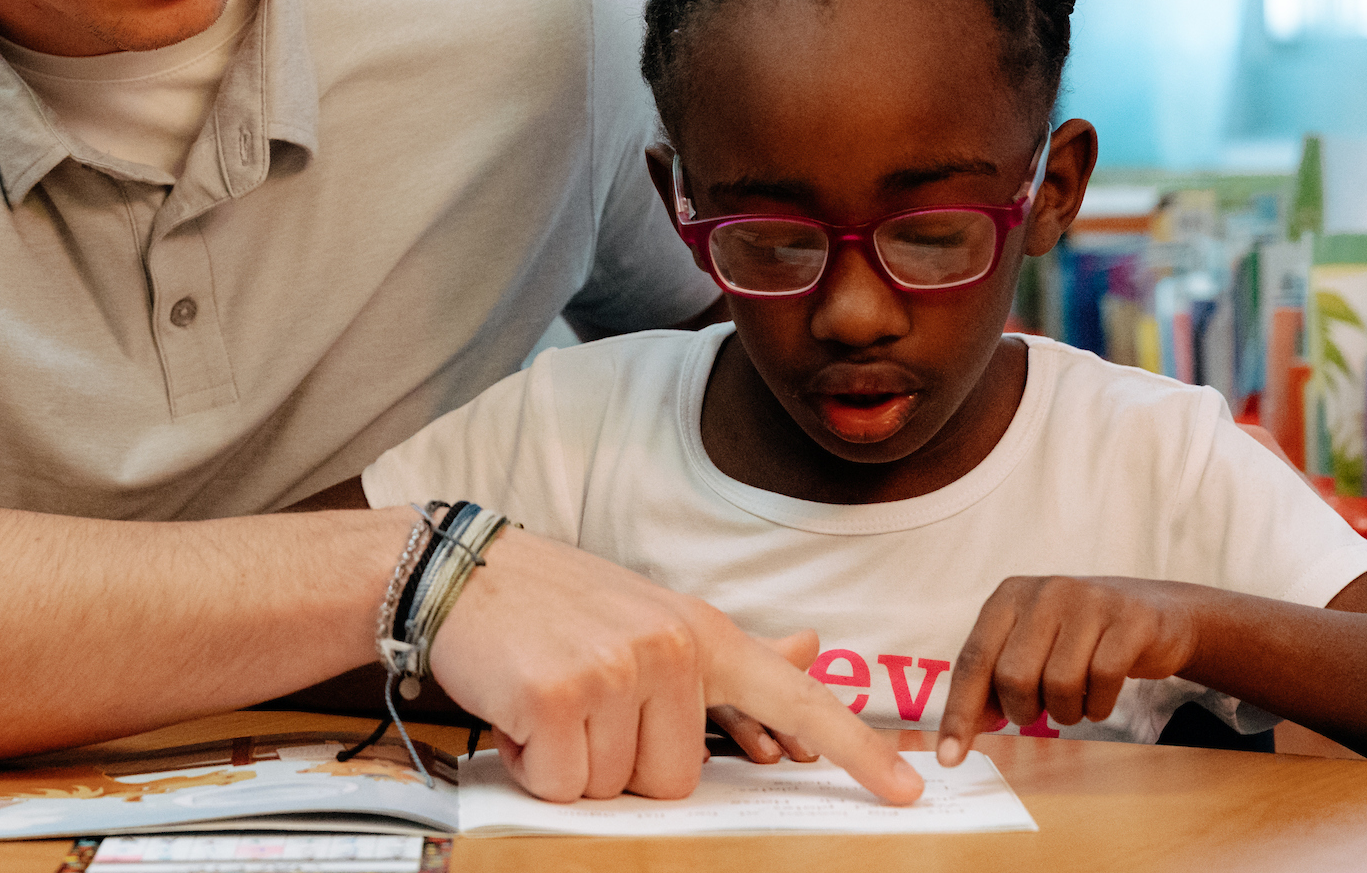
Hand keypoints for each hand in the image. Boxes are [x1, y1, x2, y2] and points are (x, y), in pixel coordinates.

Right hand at [430, 529, 920, 805]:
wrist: (456, 572)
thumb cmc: (554, 603)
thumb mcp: (650, 614)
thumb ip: (729, 650)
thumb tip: (805, 649)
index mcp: (697, 632)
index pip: (794, 697)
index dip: (855, 750)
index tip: (910, 793)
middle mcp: (668, 647)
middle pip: (675, 780)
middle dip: (619, 762)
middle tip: (580, 703)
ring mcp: (614, 671)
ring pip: (616, 788)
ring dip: (570, 761)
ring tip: (546, 696)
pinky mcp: (557, 696)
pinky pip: (561, 785)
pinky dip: (531, 764)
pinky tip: (517, 709)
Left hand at [936, 575, 1201, 765]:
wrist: (1157, 614)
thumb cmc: (1081, 639)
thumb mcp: (1032, 647)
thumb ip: (993, 682)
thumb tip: (958, 734)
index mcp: (1008, 597)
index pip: (973, 659)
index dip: (960, 712)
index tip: (950, 757)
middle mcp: (1044, 592)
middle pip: (1013, 676)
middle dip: (1025, 710)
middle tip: (1042, 709)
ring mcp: (1088, 602)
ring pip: (1059, 683)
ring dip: (1067, 711)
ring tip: (1075, 701)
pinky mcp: (1129, 621)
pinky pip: (1103, 680)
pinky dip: (1100, 705)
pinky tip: (1101, 698)